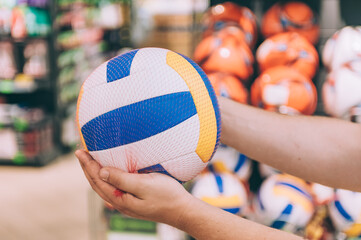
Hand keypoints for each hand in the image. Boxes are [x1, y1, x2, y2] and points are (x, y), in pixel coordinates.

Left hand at [75, 150, 194, 226]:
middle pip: (97, 184)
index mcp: (120, 199)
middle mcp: (120, 203)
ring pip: (104, 187)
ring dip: (95, 174)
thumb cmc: (167, 196)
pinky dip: (106, 180)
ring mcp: (127, 203)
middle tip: (81, 153)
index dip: (88, 164)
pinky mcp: (134, 201)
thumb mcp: (144, 185)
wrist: (182, 211)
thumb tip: (100, 172)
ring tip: (90, 162)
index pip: (97, 179)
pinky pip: (113, 189)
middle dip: (87, 168)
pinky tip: (107, 178)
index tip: (80, 151)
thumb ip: (122, 179)